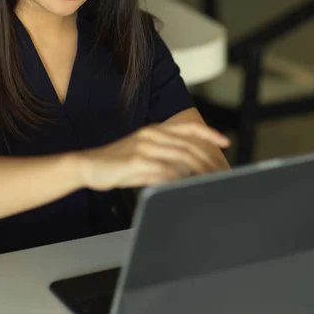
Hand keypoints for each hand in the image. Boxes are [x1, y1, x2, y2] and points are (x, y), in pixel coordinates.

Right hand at [78, 122, 230, 190]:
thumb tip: (190, 168)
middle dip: (209, 161)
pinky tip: (186, 186)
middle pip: (189, 146)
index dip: (208, 133)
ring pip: (181, 158)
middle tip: (221, 173)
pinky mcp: (137, 163)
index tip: (225, 141)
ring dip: (199, 172)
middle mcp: (151, 135)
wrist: (88, 165)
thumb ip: (165, 156)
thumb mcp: (143, 153)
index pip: (187, 127)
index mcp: (154, 130)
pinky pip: (165, 171)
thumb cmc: (116, 163)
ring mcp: (144, 148)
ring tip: (210, 181)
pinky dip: (179, 179)